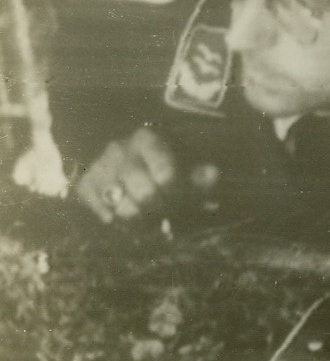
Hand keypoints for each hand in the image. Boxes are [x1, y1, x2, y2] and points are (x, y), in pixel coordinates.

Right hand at [73, 127, 216, 223]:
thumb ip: (200, 172)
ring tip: (150, 216)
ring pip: (123, 209)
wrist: (123, 156)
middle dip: (161, 209)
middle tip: (167, 211)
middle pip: (145, 195)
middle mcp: (120, 150)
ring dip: (142, 220)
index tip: (183, 198)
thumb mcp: (184, 161)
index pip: (167, 175)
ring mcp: (100, 167)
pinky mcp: (85, 184)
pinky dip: (119, 221)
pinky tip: (127, 216)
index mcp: (148, 139)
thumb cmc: (162, 160)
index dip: (179, 193)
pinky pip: (103, 213)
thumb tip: (213, 174)